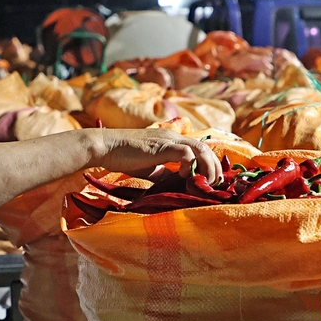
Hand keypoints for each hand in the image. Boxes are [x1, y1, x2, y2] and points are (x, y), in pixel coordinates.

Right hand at [92, 130, 222, 184]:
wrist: (106, 146)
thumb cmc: (123, 157)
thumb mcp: (150, 167)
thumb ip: (165, 172)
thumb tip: (178, 183)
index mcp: (171, 140)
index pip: (198, 148)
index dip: (208, 163)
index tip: (209, 179)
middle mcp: (173, 137)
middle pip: (204, 147)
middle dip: (214, 167)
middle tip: (214, 184)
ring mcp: (168, 140)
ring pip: (200, 149)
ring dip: (207, 167)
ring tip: (207, 182)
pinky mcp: (162, 146)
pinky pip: (185, 153)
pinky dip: (190, 165)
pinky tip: (185, 176)